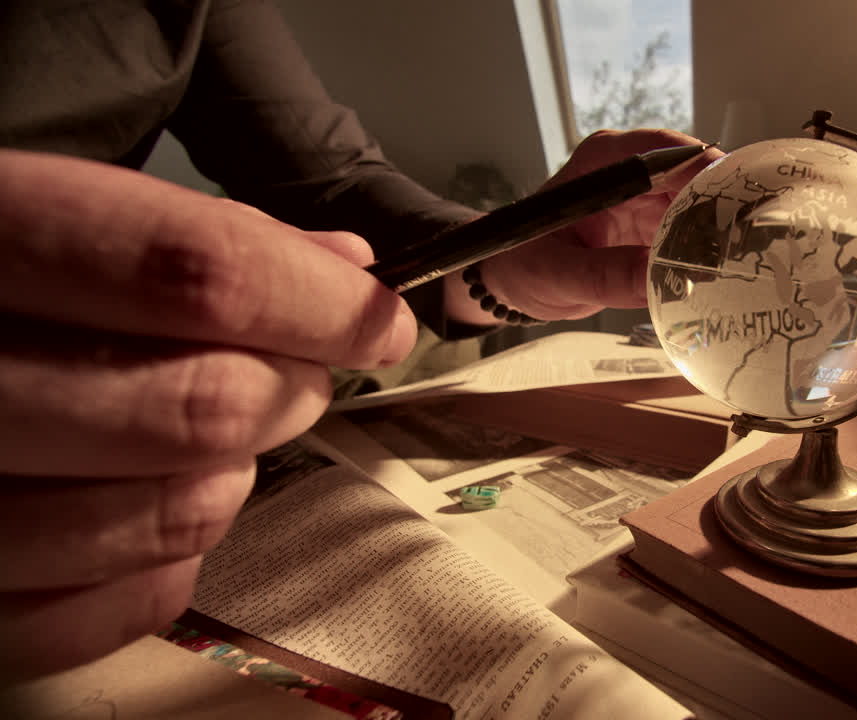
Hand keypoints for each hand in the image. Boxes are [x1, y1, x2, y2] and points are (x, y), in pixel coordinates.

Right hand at [0, 150, 415, 680]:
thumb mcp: (31, 214)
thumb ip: (181, 234)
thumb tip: (339, 269)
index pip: (190, 272)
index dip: (316, 302)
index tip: (377, 319)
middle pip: (198, 407)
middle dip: (291, 390)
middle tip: (301, 373)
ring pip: (174, 515)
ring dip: (234, 473)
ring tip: (212, 436)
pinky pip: (116, 610)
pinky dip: (167, 561)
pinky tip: (149, 504)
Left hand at [453, 128, 723, 322]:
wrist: (513, 278)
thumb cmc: (524, 264)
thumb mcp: (560, 274)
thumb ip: (606, 276)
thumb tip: (656, 277)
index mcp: (607, 161)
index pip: (672, 153)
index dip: (711, 174)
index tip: (740, 207)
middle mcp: (634, 171)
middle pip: (699, 176)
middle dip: (727, 209)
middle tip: (752, 248)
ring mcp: (649, 197)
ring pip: (704, 205)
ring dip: (722, 234)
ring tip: (743, 267)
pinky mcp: (656, 224)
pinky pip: (693, 232)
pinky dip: (707, 252)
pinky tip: (722, 276)